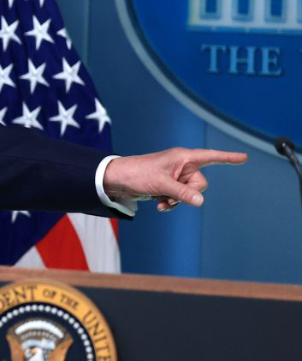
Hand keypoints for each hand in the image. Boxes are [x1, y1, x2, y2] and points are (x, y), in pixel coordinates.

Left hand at [103, 148, 247, 212]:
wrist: (117, 180)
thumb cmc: (137, 174)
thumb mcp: (161, 184)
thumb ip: (182, 193)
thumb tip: (200, 201)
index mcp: (183, 157)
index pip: (211, 157)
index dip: (228, 158)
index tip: (244, 158)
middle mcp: (182, 165)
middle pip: (200, 184)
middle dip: (187, 193)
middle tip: (169, 194)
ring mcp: (175, 176)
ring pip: (189, 193)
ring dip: (177, 200)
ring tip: (161, 201)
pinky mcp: (168, 185)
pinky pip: (179, 197)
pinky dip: (171, 202)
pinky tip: (159, 204)